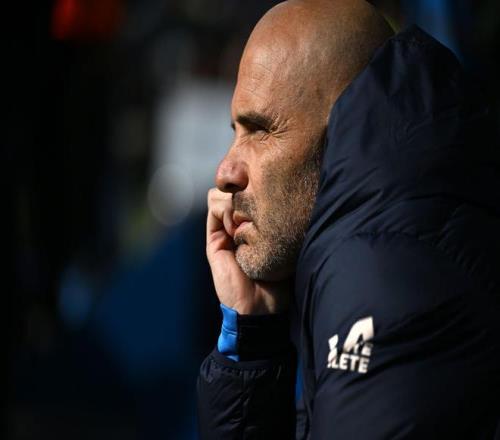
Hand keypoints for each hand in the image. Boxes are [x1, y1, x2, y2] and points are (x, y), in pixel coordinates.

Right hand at [206, 188, 289, 314]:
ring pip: (221, 193)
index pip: (249, 189)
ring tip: (247, 222)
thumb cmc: (282, 277)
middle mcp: (238, 224)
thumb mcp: (285, 243)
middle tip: (258, 206)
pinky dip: (225, 209)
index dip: (256, 185)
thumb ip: (282, 221)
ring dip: (234, 200)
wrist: (263, 306)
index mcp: (255, 225)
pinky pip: (213, 206)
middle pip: (233, 187)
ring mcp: (224, 230)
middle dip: (244, 189)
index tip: (270, 194)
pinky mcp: (214, 239)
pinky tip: (237, 228)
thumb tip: (290, 192)